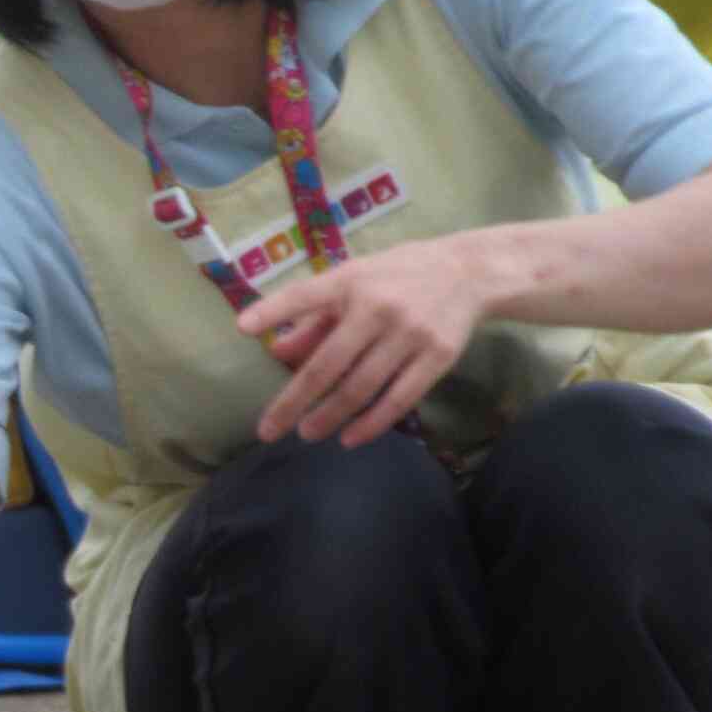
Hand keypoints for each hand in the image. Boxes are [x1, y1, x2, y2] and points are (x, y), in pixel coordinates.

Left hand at [238, 238, 491, 447]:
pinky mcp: (437, 356)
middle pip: (327, 364)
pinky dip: (371, 424)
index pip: (305, 295)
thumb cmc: (398, 277)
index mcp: (352, 282)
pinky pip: (399, 399)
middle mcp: (379, 308)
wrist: (470, 272)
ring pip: (360, 388)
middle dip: (294, 402)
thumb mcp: (355, 282)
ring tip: (307, 434)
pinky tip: (349, 438)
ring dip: (329, 417)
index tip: (241, 328)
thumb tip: (275, 351)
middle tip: (268, 430)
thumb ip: (314, 316)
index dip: (273, 310)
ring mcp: (410, 334)